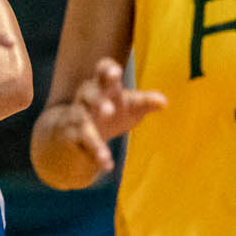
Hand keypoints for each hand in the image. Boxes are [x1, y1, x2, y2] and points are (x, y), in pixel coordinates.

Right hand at [43, 57, 167, 174]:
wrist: (74, 132)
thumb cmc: (109, 112)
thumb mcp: (129, 106)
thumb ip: (144, 102)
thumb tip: (164, 102)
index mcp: (101, 85)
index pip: (101, 71)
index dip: (107, 70)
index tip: (115, 71)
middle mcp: (86, 98)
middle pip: (88, 95)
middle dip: (98, 101)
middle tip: (109, 110)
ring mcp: (76, 117)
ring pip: (83, 124)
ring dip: (94, 138)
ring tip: (105, 152)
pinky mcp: (72, 136)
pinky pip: (83, 145)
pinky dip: (96, 155)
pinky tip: (107, 165)